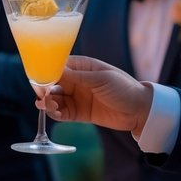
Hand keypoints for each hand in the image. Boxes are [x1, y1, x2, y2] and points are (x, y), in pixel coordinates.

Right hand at [38, 56, 152, 135]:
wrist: (141, 110)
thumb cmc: (124, 88)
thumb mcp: (101, 79)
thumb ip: (76, 76)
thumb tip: (53, 72)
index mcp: (81, 67)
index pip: (56, 66)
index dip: (46, 73)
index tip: (40, 82)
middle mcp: (76, 81)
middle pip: (52, 84)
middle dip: (45, 90)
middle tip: (44, 97)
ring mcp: (77, 97)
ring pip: (55, 99)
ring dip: (48, 103)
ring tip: (50, 106)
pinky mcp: (79, 113)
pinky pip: (62, 113)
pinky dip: (55, 113)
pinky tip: (55, 113)